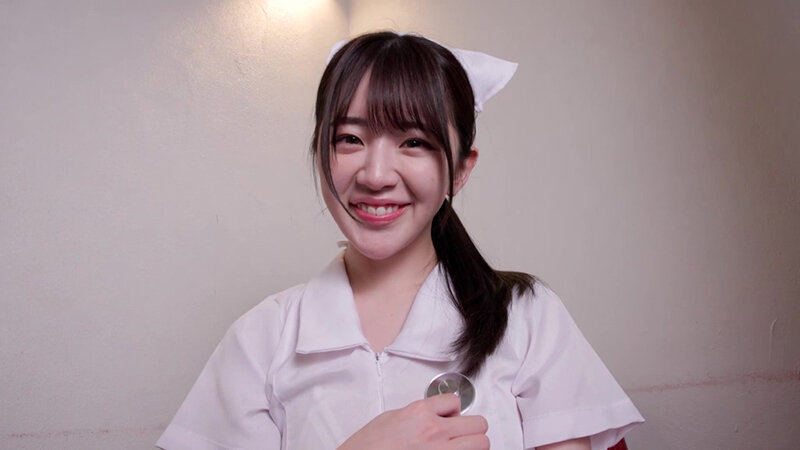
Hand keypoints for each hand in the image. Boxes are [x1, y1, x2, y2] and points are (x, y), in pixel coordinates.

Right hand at [337, 394, 489, 449]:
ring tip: (458, 448)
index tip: (449, 419)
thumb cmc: (367, 447)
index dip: (453, 412)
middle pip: (479, 424)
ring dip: (473, 446)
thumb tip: (435, 415)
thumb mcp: (391, 418)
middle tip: (460, 436)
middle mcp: (434, 432)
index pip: (455, 402)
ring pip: (482, 444)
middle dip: (471, 430)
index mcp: (419, 413)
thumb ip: (418, 415)